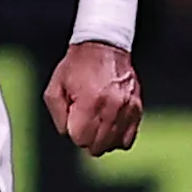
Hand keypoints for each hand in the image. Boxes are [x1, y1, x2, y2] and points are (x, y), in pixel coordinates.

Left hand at [44, 41, 141, 156]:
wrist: (103, 45)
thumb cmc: (78, 65)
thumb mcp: (55, 88)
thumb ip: (58, 116)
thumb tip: (68, 133)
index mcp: (90, 102)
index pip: (81, 139)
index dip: (74, 133)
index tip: (74, 121)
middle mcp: (111, 107)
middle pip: (97, 146)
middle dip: (87, 139)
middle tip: (84, 123)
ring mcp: (127, 109)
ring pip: (113, 145)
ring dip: (102, 139)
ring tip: (97, 124)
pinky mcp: (137, 108)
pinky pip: (129, 138)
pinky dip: (118, 137)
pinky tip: (110, 127)